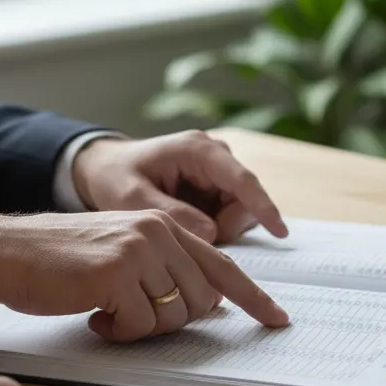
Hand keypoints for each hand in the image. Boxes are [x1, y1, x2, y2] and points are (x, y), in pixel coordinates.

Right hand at [0, 209, 288, 339]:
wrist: (7, 252)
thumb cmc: (62, 261)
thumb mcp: (124, 252)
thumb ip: (167, 268)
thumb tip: (210, 304)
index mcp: (164, 224)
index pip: (223, 266)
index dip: (254, 297)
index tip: (277, 320)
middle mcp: (159, 231)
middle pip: (202, 301)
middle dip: (174, 321)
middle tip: (133, 315)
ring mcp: (139, 249)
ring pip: (173, 316)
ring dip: (141, 327)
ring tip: (108, 310)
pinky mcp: (117, 272)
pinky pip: (139, 325)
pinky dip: (118, 332)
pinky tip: (94, 314)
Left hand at [71, 130, 288, 242]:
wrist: (106, 168)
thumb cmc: (115, 177)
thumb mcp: (131, 197)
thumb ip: (169, 212)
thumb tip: (211, 232)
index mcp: (198, 150)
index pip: (242, 179)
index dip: (263, 206)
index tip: (280, 232)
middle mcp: (216, 156)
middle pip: (244, 200)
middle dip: (225, 226)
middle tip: (190, 236)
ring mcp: (219, 172)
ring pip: (240, 211)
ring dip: (219, 228)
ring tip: (184, 227)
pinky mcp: (217, 187)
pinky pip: (230, 215)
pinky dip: (215, 228)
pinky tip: (189, 226)